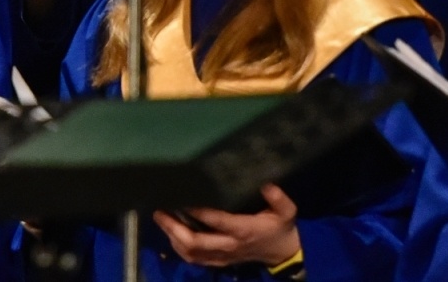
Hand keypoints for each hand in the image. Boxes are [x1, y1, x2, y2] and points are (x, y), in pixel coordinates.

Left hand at [152, 184, 300, 268]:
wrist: (282, 253)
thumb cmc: (280, 227)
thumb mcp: (286, 212)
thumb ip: (278, 199)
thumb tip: (267, 185)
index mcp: (243, 230)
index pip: (216, 221)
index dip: (197, 211)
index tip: (181, 198)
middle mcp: (229, 245)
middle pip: (195, 242)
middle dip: (174, 227)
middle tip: (160, 211)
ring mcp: (222, 256)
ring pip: (191, 253)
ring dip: (173, 238)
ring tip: (161, 219)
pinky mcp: (218, 261)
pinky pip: (194, 259)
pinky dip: (179, 248)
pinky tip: (170, 233)